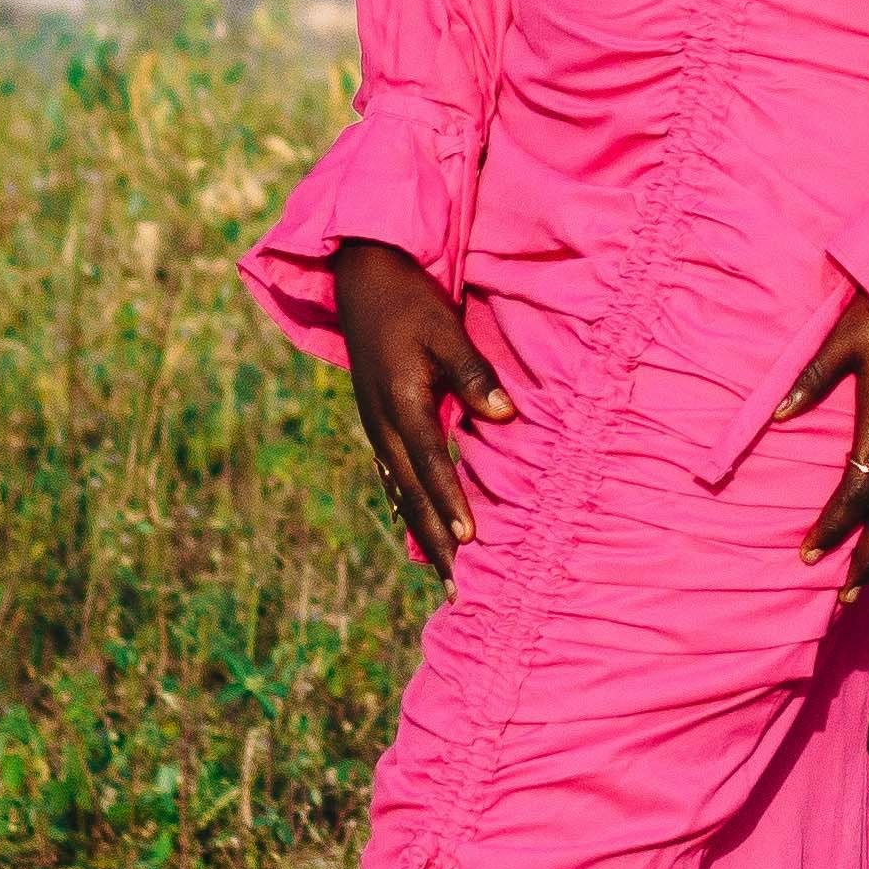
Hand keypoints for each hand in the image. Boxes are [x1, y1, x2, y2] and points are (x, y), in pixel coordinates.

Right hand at [326, 239, 517, 578]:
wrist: (361, 277)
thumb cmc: (410, 300)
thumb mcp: (445, 329)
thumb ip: (474, 375)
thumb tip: (507, 416)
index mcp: (400, 405)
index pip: (431, 465)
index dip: (451, 504)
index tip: (469, 543)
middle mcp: (383, 425)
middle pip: (413, 495)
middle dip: (436, 543)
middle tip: (456, 590)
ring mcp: (376, 426)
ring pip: (402, 492)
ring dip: (423, 533)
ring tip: (444, 576)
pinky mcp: (377, 421)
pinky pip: (393, 476)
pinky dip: (409, 506)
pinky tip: (418, 527)